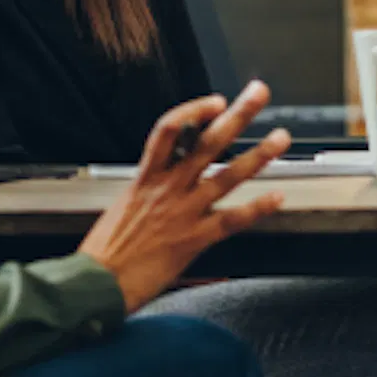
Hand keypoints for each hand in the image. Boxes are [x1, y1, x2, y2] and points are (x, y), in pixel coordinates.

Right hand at [80, 81, 289, 309]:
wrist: (96, 282)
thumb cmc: (104, 251)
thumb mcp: (122, 209)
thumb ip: (147, 194)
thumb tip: (160, 188)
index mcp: (145, 179)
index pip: (168, 130)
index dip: (193, 110)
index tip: (215, 101)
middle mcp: (167, 189)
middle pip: (207, 142)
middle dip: (237, 115)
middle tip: (258, 94)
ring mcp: (183, 212)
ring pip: (227, 175)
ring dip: (258, 155)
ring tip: (280, 138)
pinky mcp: (194, 239)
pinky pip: (231, 219)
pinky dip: (257, 208)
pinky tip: (277, 198)